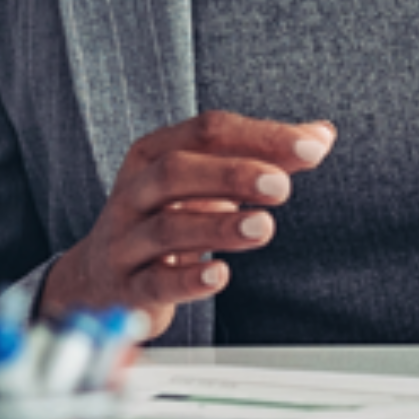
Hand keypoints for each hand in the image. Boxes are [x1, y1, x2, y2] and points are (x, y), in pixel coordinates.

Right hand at [42, 111, 334, 334]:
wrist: (98, 277)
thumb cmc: (161, 216)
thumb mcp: (202, 179)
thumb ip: (260, 155)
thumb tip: (320, 135)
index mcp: (155, 153)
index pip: (208, 131)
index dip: (261, 137)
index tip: (312, 148)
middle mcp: (136, 191)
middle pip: (177, 171)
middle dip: (232, 174)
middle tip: (281, 185)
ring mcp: (127, 240)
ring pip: (167, 227)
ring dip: (219, 227)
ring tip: (264, 226)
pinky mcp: (127, 287)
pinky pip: (154, 282)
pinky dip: (187, 281)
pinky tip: (219, 276)